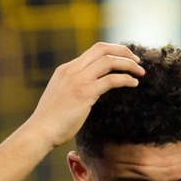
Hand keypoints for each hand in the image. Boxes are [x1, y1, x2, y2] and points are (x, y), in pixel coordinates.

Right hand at [25, 42, 144, 147]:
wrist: (40, 131)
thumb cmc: (51, 121)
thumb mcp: (61, 97)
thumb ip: (73, 89)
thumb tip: (90, 91)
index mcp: (66, 69)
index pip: (94, 50)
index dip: (113, 51)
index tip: (125, 58)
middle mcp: (72, 70)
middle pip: (103, 49)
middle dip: (123, 51)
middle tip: (137, 61)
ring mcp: (78, 80)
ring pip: (109, 61)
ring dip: (128, 64)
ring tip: (140, 72)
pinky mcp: (85, 93)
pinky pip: (111, 80)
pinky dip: (126, 79)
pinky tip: (134, 83)